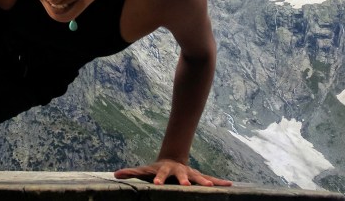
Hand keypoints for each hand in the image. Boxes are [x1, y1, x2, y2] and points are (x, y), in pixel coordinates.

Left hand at [114, 159, 231, 186]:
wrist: (172, 159)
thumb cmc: (156, 169)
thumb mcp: (145, 170)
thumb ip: (131, 172)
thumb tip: (116, 174)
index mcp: (164, 170)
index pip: (160, 174)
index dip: (158, 179)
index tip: (157, 184)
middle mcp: (179, 170)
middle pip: (181, 175)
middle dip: (184, 180)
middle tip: (186, 185)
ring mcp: (190, 173)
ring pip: (198, 177)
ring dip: (204, 182)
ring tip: (210, 187)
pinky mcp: (199, 176)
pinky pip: (210, 179)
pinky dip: (219, 182)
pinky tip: (229, 185)